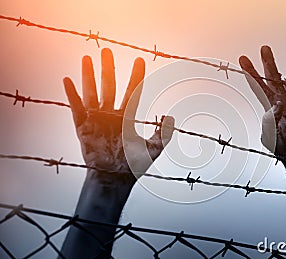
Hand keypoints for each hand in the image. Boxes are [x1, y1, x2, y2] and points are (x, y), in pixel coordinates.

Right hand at [63, 48, 173, 178]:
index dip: (136, 76)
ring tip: (87, 58)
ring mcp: (96, 120)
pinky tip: (68, 79)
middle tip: (107, 50)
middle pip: (110, 87)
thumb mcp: (155, 148)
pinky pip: (76, 108)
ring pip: (92, 92)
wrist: (115, 181)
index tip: (139, 60)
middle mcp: (111, 115)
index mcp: (127, 118)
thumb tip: (172, 116)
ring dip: (89, 76)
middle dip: (108, 69)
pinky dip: (72, 94)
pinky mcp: (83, 128)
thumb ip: (165, 133)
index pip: (133, 91)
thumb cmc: (134, 167)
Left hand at [239, 46, 285, 168]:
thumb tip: (274, 105)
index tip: (242, 58)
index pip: (258, 86)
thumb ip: (275, 122)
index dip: (250, 72)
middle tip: (265, 47)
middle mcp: (282, 105)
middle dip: (269, 63)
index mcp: (271, 109)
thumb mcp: (279, 138)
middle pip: (273, 79)